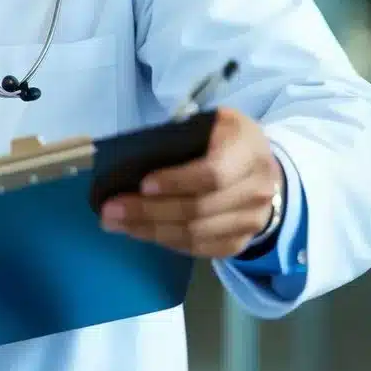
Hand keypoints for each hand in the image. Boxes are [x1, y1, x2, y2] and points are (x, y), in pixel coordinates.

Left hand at [100, 107, 281, 258]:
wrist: (261, 168)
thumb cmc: (223, 139)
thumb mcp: (210, 122)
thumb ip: (181, 135)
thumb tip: (132, 159)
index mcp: (248, 149)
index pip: (213, 174)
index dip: (176, 182)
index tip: (142, 185)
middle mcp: (258, 187)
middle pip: (198, 209)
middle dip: (148, 211)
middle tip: (109, 210)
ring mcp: (253, 219)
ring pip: (195, 233)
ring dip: (149, 230)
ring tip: (115, 223)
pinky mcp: (241, 241)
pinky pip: (199, 248)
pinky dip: (166, 242)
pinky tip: (139, 232)